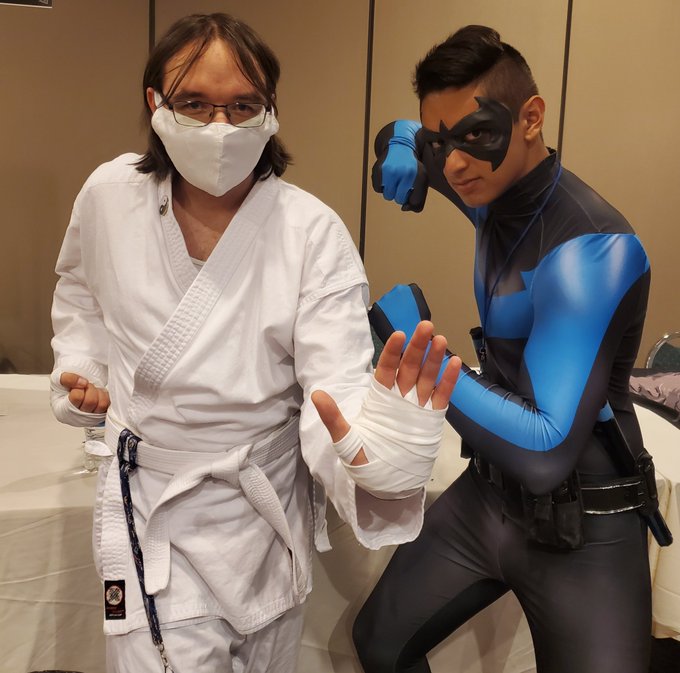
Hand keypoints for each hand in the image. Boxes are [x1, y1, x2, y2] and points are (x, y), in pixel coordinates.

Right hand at [60, 372, 109, 413]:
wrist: (76, 384)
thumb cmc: (65, 384)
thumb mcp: (59, 377)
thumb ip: (67, 378)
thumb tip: (83, 383)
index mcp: (62, 410)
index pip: (76, 397)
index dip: (78, 387)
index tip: (76, 386)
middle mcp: (76, 417)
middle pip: (90, 401)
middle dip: (89, 388)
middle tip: (86, 386)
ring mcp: (89, 417)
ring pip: (102, 404)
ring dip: (99, 393)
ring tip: (92, 390)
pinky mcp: (101, 414)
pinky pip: (109, 405)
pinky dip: (105, 396)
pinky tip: (98, 394)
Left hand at [312, 321, 460, 463]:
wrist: (386, 484)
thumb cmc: (366, 460)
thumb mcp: (346, 439)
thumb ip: (334, 417)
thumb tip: (317, 395)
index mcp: (379, 398)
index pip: (386, 369)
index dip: (392, 352)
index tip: (398, 335)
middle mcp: (399, 397)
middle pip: (410, 367)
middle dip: (417, 346)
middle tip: (425, 325)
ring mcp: (418, 407)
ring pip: (426, 377)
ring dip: (433, 358)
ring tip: (440, 338)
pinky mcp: (432, 419)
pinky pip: (441, 396)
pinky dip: (448, 381)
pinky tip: (454, 363)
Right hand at [372, 120, 428, 211]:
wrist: (401, 145)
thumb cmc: (412, 169)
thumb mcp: (421, 182)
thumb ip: (418, 201)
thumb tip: (404, 208)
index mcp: (421, 176)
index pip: (415, 202)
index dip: (412, 198)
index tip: (412, 188)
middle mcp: (407, 173)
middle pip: (399, 200)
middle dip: (400, 193)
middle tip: (402, 181)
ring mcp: (392, 171)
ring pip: (388, 196)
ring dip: (390, 190)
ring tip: (394, 177)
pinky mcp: (380, 169)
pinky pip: (378, 189)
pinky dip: (381, 185)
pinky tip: (387, 175)